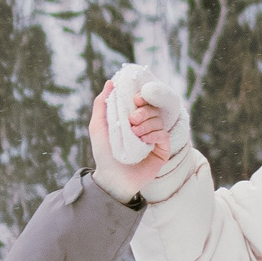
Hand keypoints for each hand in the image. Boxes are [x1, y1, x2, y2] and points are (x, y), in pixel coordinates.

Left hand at [88, 86, 161, 201]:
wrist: (112, 178)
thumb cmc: (104, 154)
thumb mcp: (97, 126)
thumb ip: (101, 103)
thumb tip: (110, 82)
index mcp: (131, 119)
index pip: (143, 101)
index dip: (142, 97)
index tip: (135, 100)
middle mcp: (144, 127)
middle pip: (152, 109)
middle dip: (143, 112)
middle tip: (131, 121)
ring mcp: (154, 138)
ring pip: (158, 120)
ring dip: (146, 124)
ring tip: (135, 135)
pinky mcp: (162, 150)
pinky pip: (164, 135)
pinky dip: (154, 135)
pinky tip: (144, 141)